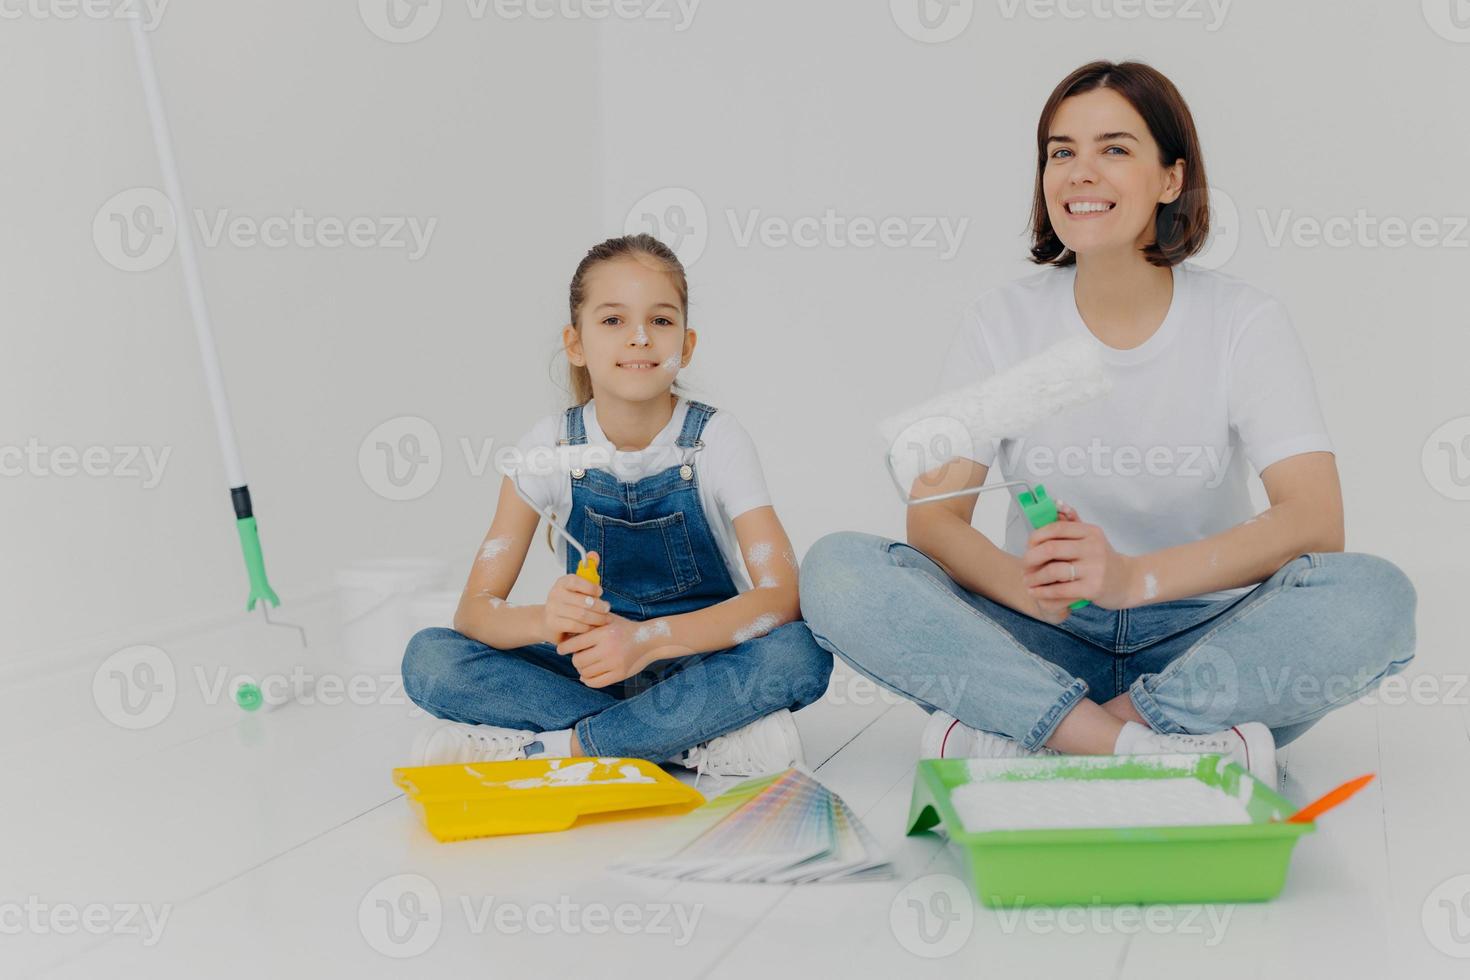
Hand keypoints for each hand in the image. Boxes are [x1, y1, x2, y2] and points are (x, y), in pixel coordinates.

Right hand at [540, 552, 610, 642]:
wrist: (548, 621)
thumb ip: (588, 570)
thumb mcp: (578, 585)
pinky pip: (576, 626)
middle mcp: (555, 594)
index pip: (577, 581)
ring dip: (597, 619)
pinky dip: (587, 627)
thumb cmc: (569, 602)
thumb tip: (594, 554)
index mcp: (562, 582)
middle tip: (608, 609)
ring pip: (581, 615)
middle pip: (583, 602)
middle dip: (600, 607)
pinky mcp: (553, 624)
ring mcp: (553, 610)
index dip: (591, 587)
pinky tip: (593, 626)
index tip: (600, 592)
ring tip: (605, 619)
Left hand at [555, 614, 651, 687]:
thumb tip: (566, 631)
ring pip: (585, 673)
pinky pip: (596, 682)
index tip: (560, 649)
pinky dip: (588, 680)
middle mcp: (608, 649)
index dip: (564, 648)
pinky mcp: (620, 674)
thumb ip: (590, 622)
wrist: (650, 640)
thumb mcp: (608, 620)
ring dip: (582, 670)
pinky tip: (588, 676)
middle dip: (575, 659)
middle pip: (578, 660)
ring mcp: (615, 663)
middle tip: (577, 657)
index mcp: (604, 633)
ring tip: (584, 665)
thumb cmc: (625, 628)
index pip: (574, 644)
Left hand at [1021, 505, 1136, 611]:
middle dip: (1031, 558)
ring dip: (1034, 577)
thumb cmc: (1103, 559)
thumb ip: (1073, 522)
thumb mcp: (1091, 538)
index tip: (1027, 546)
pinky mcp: (1093, 588)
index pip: (1056, 528)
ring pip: (1053, 570)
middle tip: (1024, 565)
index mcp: (1090, 532)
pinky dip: (1043, 591)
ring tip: (1027, 581)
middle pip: (1051, 548)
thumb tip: (1056, 504)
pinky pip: (1060, 590)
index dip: (1036, 537)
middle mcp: (1093, 548)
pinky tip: (1035, 592)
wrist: (1129, 581)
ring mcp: (1094, 569)